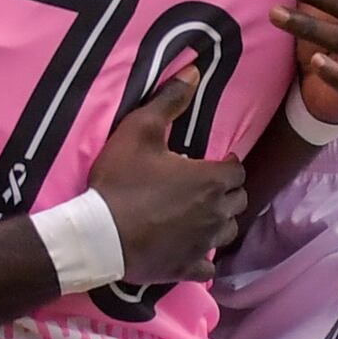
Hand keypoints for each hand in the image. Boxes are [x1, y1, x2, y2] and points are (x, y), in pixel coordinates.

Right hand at [86, 64, 248, 289]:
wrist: (99, 234)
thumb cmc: (121, 180)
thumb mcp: (139, 130)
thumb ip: (169, 100)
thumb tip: (194, 70)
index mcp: (211, 180)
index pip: (238, 171)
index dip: (228, 166)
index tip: (215, 163)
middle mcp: (216, 213)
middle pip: (238, 202)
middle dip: (226, 193)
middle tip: (205, 187)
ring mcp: (204, 244)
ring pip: (227, 232)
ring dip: (219, 222)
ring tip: (201, 216)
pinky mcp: (188, 268)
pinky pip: (208, 266)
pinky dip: (203, 258)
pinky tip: (191, 250)